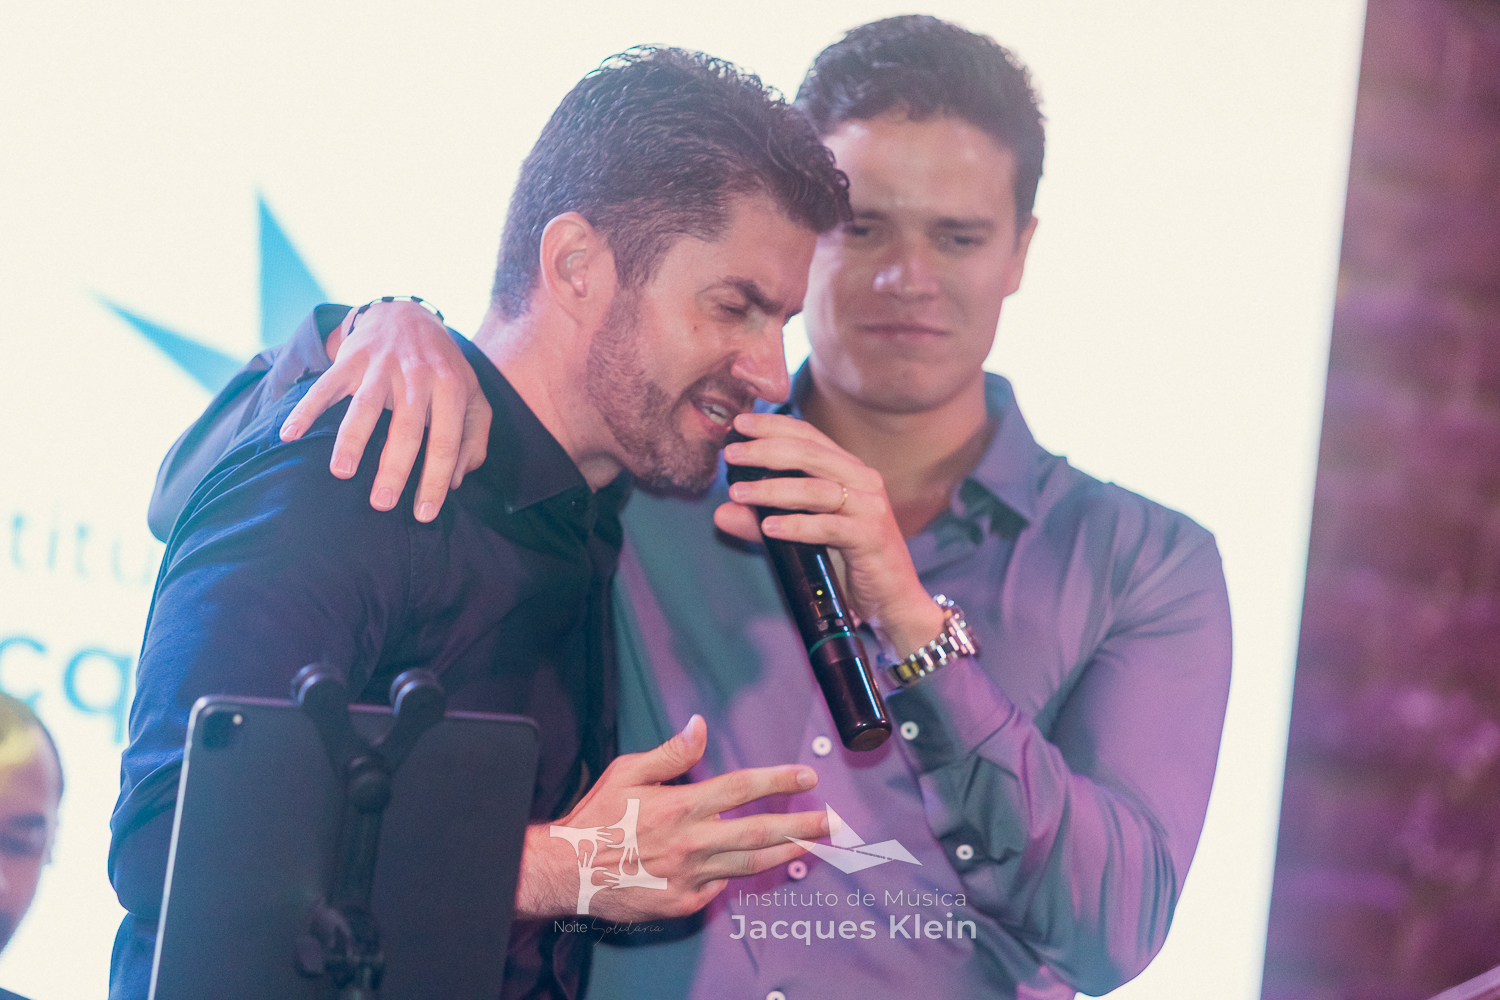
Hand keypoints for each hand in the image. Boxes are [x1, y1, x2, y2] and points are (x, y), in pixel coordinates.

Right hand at [278, 299, 489, 522]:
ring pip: (365, 406)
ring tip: (341, 472)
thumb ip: (472, 438)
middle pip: (406, 428)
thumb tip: (457, 480)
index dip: (435, 480)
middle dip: (393, 468)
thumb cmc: (443, 369)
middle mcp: (417, 375)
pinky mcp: (351, 358)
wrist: (408, 315)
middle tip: (381, 504)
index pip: (445, 441)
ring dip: (351, 440)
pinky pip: (326, 385)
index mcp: (451, 388)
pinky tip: (289, 434)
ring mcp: (382, 365)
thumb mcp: (473, 397)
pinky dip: (305, 409)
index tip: (423, 515)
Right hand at [515, 715, 828, 921]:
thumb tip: (700, 727)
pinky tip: (760, 866)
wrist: (569, 871)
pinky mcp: (685, 902)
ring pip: (751, 864)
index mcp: (682, 805)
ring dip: (787, 853)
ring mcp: (692, 876)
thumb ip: (670, 752)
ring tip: (813, 846)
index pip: (742, 789)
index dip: (778, 780)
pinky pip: (721, 887)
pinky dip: (740, 875)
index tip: (806, 776)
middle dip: (801, 824)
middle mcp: (694, 841)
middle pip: (761, 831)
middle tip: (831, 821)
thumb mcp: (628, 772)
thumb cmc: (597, 818)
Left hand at [714, 412, 944, 657]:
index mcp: (848, 470)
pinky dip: (797, 526)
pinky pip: (829, 527)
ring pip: (815, 488)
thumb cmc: (849, 562)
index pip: (809, 435)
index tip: (740, 423)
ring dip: (772, 488)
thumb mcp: (802, 537)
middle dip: (765, 450)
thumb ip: (764, 522)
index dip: (773, 425)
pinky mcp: (872, 537)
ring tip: (738, 493)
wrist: (892, 600)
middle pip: (809, 453)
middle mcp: (863, 481)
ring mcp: (870, 508)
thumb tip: (721, 513)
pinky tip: (769, 527)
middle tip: (730, 453)